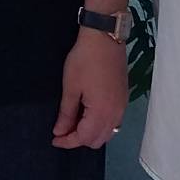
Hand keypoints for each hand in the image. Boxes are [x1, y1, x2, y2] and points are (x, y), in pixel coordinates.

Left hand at [52, 32, 126, 149]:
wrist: (105, 38)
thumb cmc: (84, 60)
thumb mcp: (71, 87)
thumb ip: (67, 113)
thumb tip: (60, 131)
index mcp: (101, 112)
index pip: (84, 137)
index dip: (68, 141)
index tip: (54, 139)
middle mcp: (116, 114)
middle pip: (98, 140)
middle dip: (80, 139)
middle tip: (63, 129)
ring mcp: (122, 107)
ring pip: (108, 132)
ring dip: (91, 133)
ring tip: (74, 122)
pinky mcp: (124, 99)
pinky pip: (114, 122)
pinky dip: (101, 124)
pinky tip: (89, 114)